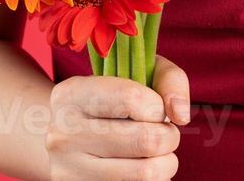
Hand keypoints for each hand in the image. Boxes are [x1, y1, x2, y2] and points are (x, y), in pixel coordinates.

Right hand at [45, 54, 190, 179]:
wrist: (68, 140)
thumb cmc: (113, 102)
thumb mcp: (136, 73)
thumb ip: (168, 80)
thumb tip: (180, 115)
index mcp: (71, 94)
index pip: (133, 99)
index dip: (158, 107)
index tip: (154, 108)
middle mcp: (63, 133)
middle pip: (146, 140)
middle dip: (168, 137)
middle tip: (164, 133)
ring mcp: (69, 170)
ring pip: (145, 174)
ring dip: (165, 164)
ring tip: (157, 154)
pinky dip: (153, 180)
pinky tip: (141, 168)